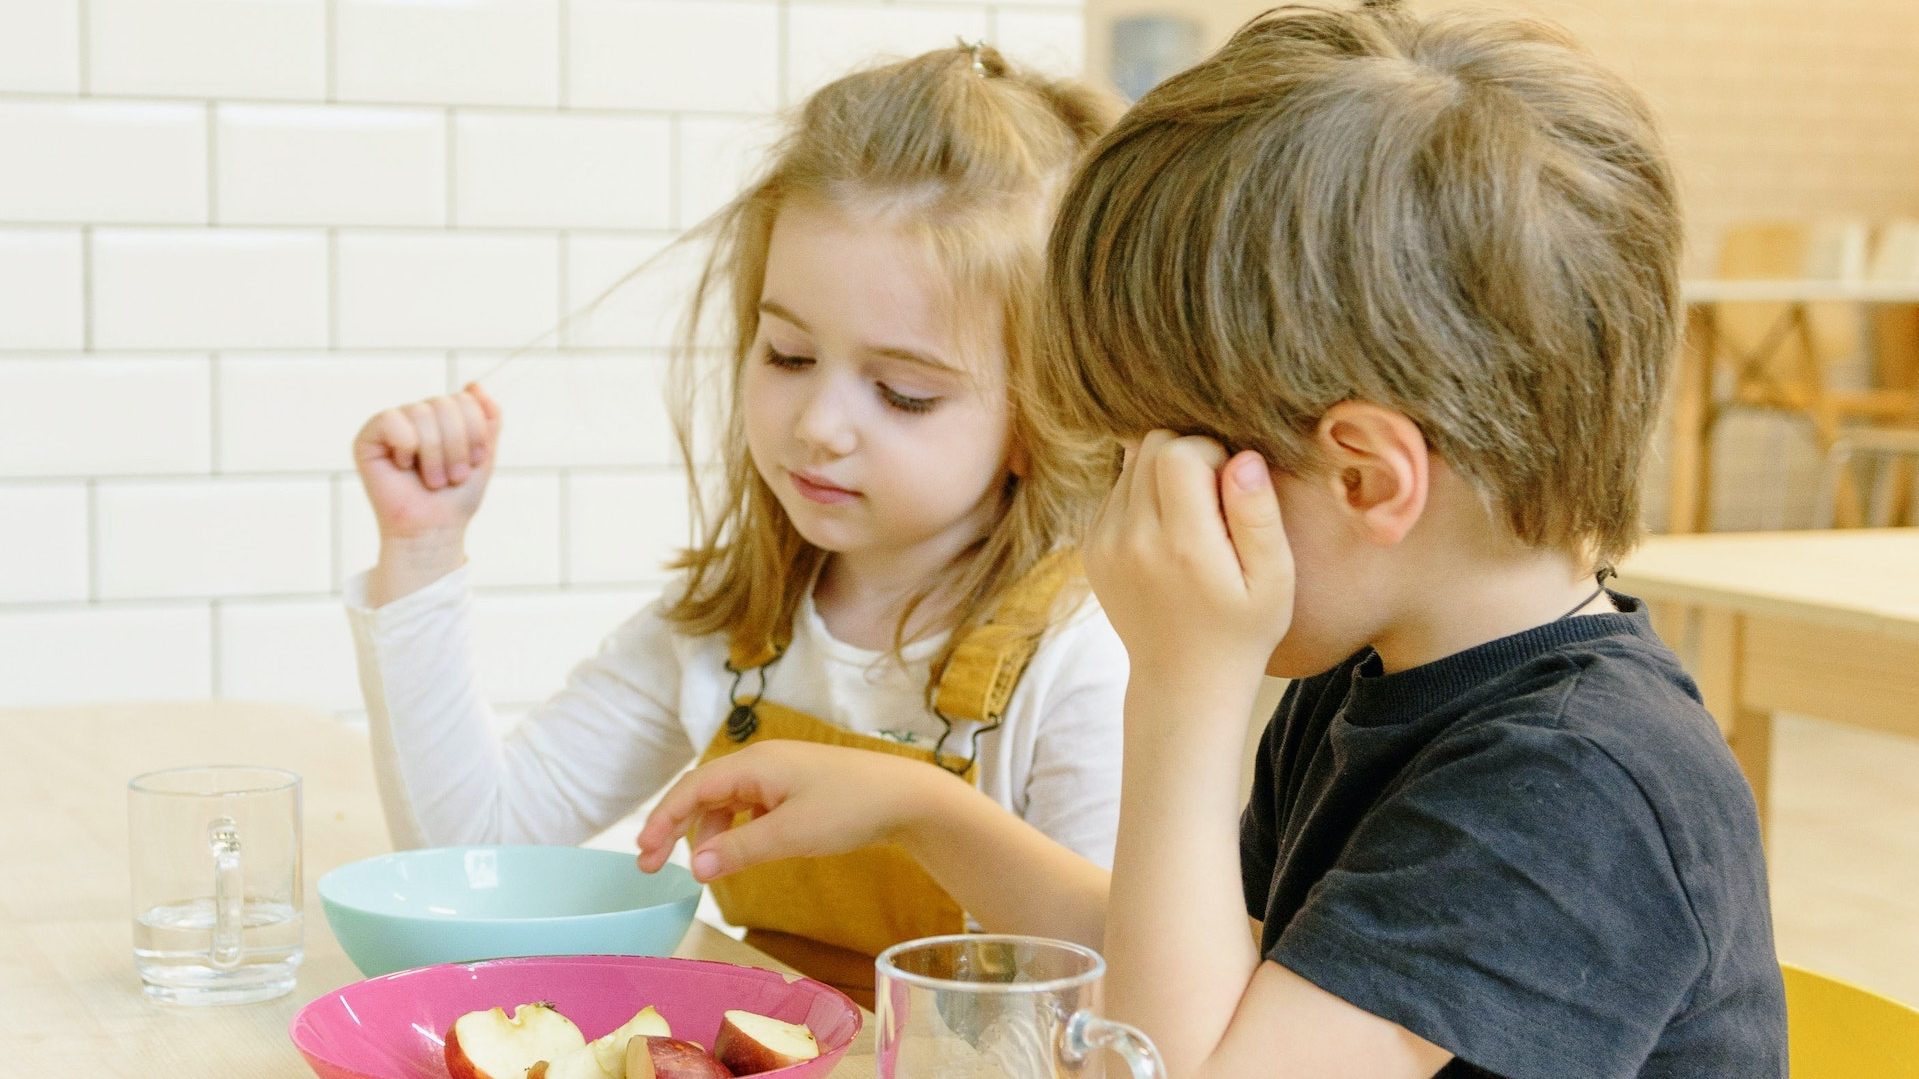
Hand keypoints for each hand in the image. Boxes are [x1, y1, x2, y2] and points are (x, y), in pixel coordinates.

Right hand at [353, 383, 501, 543]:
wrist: (434, 529)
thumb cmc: (456, 496)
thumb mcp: (484, 454)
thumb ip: (487, 418)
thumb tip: (474, 385)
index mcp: (443, 417)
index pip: (464, 399)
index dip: (475, 432)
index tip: (475, 462)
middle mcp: (417, 415)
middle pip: (444, 404)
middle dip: (456, 446)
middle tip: (452, 476)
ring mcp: (393, 425)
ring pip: (422, 412)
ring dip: (435, 454)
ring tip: (433, 479)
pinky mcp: (369, 438)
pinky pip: (391, 420)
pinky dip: (406, 445)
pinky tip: (404, 465)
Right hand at [635, 742, 949, 881]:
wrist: (907, 796)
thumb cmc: (852, 808)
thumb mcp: (791, 834)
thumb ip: (740, 851)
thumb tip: (695, 868)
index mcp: (755, 764)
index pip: (692, 788)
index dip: (662, 820)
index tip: (643, 854)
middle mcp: (762, 763)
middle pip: (703, 793)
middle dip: (676, 828)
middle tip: (652, 865)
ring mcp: (779, 775)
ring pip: (726, 802)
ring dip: (708, 833)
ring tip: (704, 869)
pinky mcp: (795, 789)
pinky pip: (750, 807)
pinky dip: (735, 831)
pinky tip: (737, 853)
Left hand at [1085, 429, 1294, 680]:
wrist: (1183, 681)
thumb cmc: (1242, 630)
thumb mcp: (1274, 580)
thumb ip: (1258, 516)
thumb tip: (1244, 458)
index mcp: (1181, 545)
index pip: (1179, 451)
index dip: (1211, 454)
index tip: (1230, 490)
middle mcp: (1132, 539)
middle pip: (1151, 446)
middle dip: (1188, 456)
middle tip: (1213, 502)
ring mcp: (1104, 543)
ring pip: (1131, 463)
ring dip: (1163, 475)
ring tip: (1191, 520)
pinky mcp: (1091, 548)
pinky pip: (1117, 490)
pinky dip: (1143, 497)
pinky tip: (1167, 534)